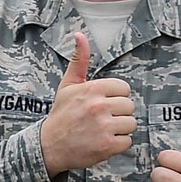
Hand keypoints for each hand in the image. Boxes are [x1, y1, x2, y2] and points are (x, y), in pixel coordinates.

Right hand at [40, 33, 135, 174]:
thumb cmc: (61, 115)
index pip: (124, 89)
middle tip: (102, 119)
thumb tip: (80, 35)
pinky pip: (127, 141)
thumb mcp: (68, 86)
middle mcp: (99, 106)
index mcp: (93, 89)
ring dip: (120, 129)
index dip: (115, 97)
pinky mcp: (107, 146)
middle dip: (118, 113)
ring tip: (103, 131)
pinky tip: (103, 142)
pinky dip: (117, 144)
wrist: (49, 147)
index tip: (103, 104)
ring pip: (131, 124)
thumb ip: (79, 60)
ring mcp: (104, 127)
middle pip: (129, 106)